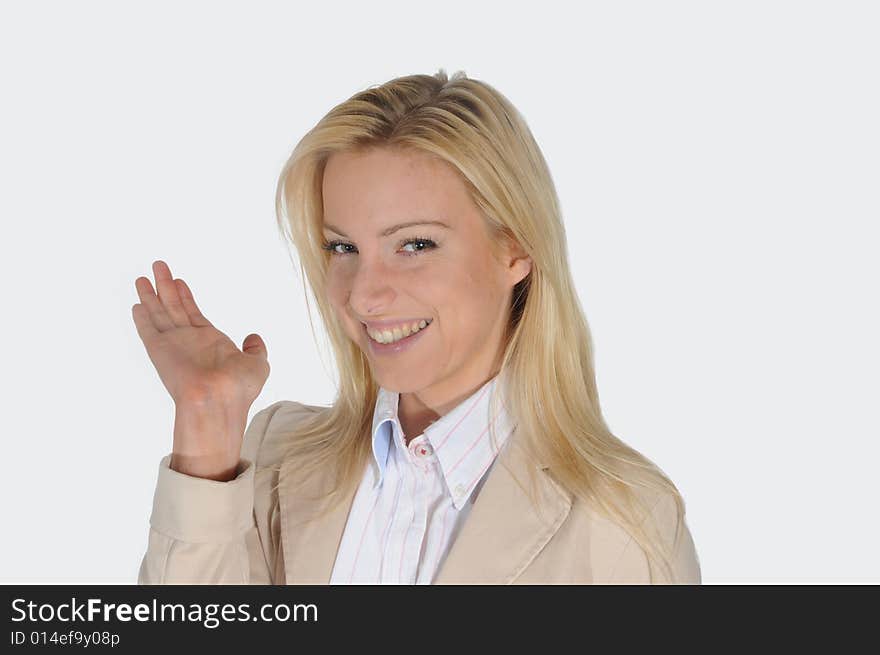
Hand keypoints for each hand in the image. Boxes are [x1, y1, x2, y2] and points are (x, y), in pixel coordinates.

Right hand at [132, 259, 269, 415]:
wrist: (219, 400)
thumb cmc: (238, 388)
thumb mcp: (257, 364)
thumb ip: (255, 349)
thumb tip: (253, 339)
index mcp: (210, 343)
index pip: (193, 314)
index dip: (186, 297)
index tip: (179, 281)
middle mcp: (189, 342)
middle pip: (174, 307)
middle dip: (166, 286)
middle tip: (159, 266)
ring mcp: (174, 345)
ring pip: (159, 313)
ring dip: (151, 294)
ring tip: (143, 277)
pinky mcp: (159, 350)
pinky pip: (149, 330)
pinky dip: (142, 317)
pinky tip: (137, 304)